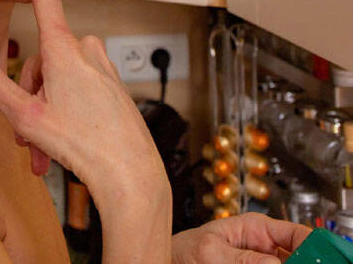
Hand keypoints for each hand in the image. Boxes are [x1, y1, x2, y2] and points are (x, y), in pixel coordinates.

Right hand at [0, 0, 167, 202]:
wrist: (132, 176)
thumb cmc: (83, 146)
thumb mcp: (27, 117)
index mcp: (64, 50)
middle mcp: (85, 51)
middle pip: (41, 60)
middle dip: (29, 95)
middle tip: (26, 134)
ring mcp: (101, 69)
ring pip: (58, 79)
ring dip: (45, 111)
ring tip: (42, 150)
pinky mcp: (112, 87)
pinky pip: (78, 91)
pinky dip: (66, 114)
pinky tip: (63, 145)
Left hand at [171, 213, 311, 262]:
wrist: (170, 262)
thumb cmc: (184, 250)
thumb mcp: (210, 252)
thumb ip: (241, 259)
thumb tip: (273, 262)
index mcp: (255, 228)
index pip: (295, 232)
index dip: (311, 246)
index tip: (318, 258)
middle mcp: (263, 248)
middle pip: (297, 257)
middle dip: (301, 261)